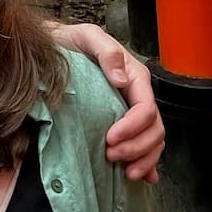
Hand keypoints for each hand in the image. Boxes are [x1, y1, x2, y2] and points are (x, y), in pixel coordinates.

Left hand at [50, 22, 163, 182]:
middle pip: (154, 129)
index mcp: (134, 76)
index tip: (110, 138)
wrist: (57, 47)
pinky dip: (146, 163)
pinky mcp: (124, 123)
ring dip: (143, 159)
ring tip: (125, 172)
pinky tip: (140, 175)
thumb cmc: (72, 42)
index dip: (132, 127)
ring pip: (153, 141)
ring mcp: (132, 111)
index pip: (146, 108)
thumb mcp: (88, 36)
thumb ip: (106, 52)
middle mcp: (137, 95)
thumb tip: (120, 78)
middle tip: (111, 156)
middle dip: (137, 148)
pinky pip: (144, 146)